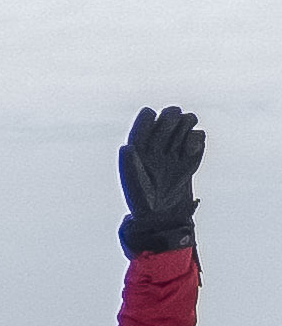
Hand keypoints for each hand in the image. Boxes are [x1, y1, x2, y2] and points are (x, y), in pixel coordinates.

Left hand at [119, 104, 204, 254]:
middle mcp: (158, 141)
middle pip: (170, 113)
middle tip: (169, 136)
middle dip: (171, 119)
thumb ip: (128, 164)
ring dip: (186, 127)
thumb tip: (126, 146)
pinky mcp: (192, 153)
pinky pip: (199, 134)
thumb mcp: (133, 183)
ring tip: (179, 146)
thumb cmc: (142, 199)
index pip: (146, 117)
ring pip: (186, 119)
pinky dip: (196, 139)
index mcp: (139, 143)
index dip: (149, 120)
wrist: (163, 213)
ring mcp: (176, 146)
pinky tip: (188, 154)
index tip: (150, 133)